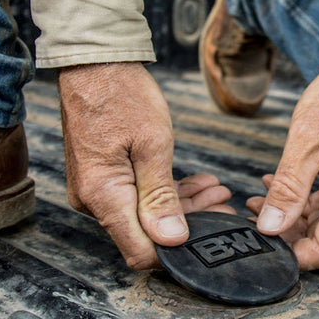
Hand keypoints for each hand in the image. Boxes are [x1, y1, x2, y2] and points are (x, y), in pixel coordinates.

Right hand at [59, 63, 231, 269]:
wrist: (95, 64)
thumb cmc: (123, 96)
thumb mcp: (153, 145)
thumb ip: (161, 197)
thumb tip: (171, 239)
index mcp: (103, 196)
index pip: (140, 251)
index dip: (176, 254)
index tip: (210, 241)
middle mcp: (93, 200)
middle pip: (145, 235)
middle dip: (188, 226)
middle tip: (225, 209)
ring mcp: (96, 190)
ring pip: (145, 215)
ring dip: (183, 208)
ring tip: (219, 192)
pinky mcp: (103, 177)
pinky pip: (137, 197)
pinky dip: (166, 193)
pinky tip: (199, 184)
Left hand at [254, 48, 318, 269]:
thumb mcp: (306, 142)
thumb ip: (288, 189)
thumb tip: (270, 227)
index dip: (296, 255)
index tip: (264, 246)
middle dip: (287, 236)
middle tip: (252, 219)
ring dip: (289, 218)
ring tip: (256, 201)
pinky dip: (300, 202)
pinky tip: (274, 186)